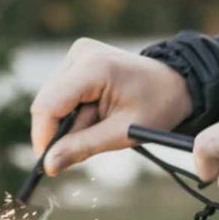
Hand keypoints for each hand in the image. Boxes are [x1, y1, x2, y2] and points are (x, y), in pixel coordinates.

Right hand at [31, 38, 192, 174]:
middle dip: (60, 131)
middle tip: (88, 145)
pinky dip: (74, 112)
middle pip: (47, 104)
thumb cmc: (156, 106)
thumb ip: (83, 147)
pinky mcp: (78, 60)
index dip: (43, 137)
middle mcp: (81, 54)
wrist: (175, 83)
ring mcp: (78, 54)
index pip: (49, 105)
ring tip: (102, 124)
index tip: (49, 164)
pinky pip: (61, 94)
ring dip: (70, 122)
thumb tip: (48, 165)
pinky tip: (98, 113)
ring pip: (51, 101)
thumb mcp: (123, 133)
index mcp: (94, 67)